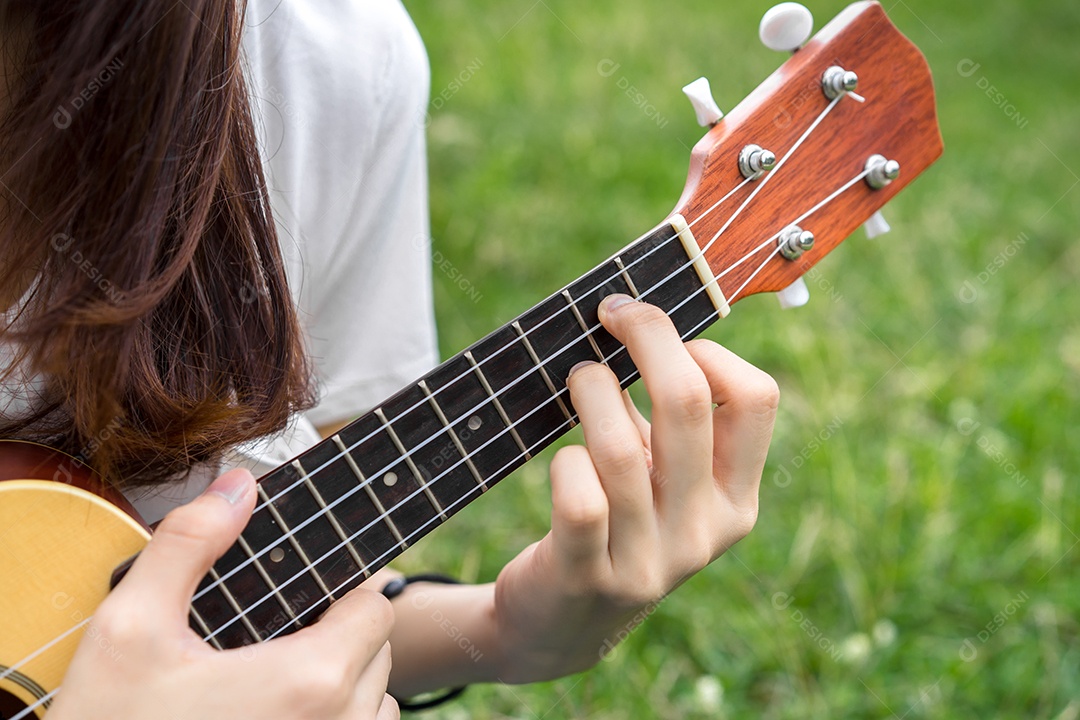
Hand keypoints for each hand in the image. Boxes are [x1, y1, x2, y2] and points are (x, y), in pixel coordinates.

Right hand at [46, 469, 398, 719]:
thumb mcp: (130, 629)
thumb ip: (189, 544)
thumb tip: (238, 485)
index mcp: (311, 679)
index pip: (375, 609)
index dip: (346, 591)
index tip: (310, 592)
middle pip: (377, 655)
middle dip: (340, 635)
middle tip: (277, 636)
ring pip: (374, 706)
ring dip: (345, 686)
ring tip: (278, 681)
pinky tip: (274, 716)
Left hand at [492, 294, 777, 680]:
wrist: (563, 623)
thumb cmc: (616, 520)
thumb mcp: (665, 479)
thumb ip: (671, 417)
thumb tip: (643, 318)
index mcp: (737, 498)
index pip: (756, 399)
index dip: (706, 347)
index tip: (658, 330)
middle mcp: (705, 532)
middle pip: (689, 403)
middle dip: (646, 336)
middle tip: (611, 313)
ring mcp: (650, 562)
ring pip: (622, 448)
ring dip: (591, 392)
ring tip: (579, 379)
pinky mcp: (588, 578)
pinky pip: (580, 498)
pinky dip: (566, 462)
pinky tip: (564, 460)